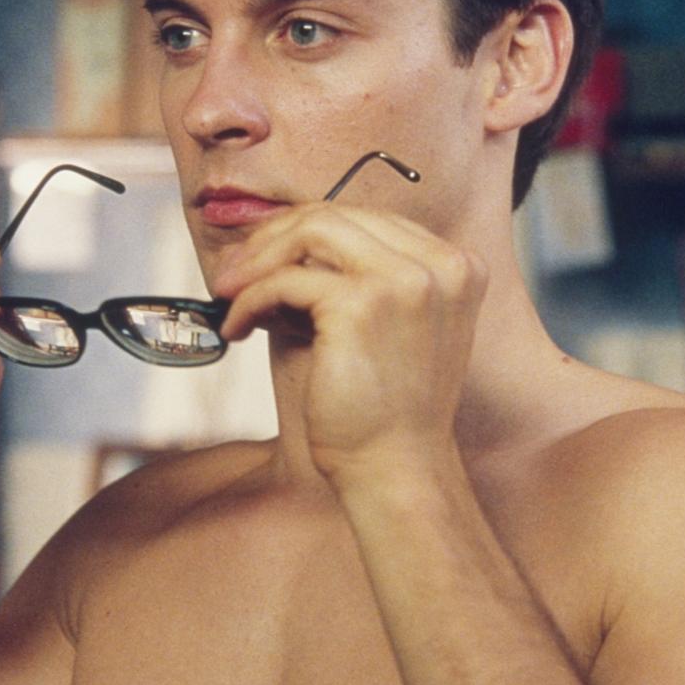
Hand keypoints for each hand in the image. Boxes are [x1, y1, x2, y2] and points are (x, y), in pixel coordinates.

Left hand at [214, 203, 487, 481]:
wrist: (396, 470)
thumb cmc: (384, 412)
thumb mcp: (385, 327)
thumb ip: (352, 277)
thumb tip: (278, 242)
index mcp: (456, 267)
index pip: (369, 219)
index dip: (306, 232)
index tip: (265, 257)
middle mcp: (441, 265)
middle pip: (338, 214)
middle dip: (274, 238)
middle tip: (233, 273)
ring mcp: (406, 281)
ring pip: (311, 231)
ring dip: (258, 260)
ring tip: (228, 293)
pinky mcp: (363, 304)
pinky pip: (286, 280)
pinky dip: (249, 301)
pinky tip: (237, 328)